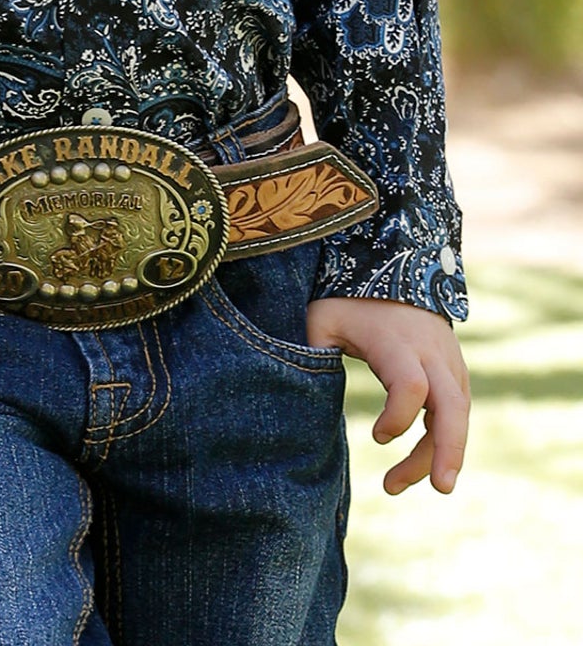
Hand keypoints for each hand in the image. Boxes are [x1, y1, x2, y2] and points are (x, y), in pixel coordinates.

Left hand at [306, 294, 469, 495]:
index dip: (398, 417)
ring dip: (442, 455)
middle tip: (441, 489)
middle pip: (453, 406)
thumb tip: (298, 391)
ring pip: (458, 415)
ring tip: (396, 485)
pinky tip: (419, 466)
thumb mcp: (323, 317)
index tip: (375, 436)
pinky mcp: (455, 370)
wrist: (396, 267)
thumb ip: (312, 352)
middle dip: (449, 450)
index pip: (411, 386)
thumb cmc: (350, 301)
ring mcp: (449, 361)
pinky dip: (445, 441)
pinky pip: (457, 411)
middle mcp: (430, 353)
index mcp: (397, 341)